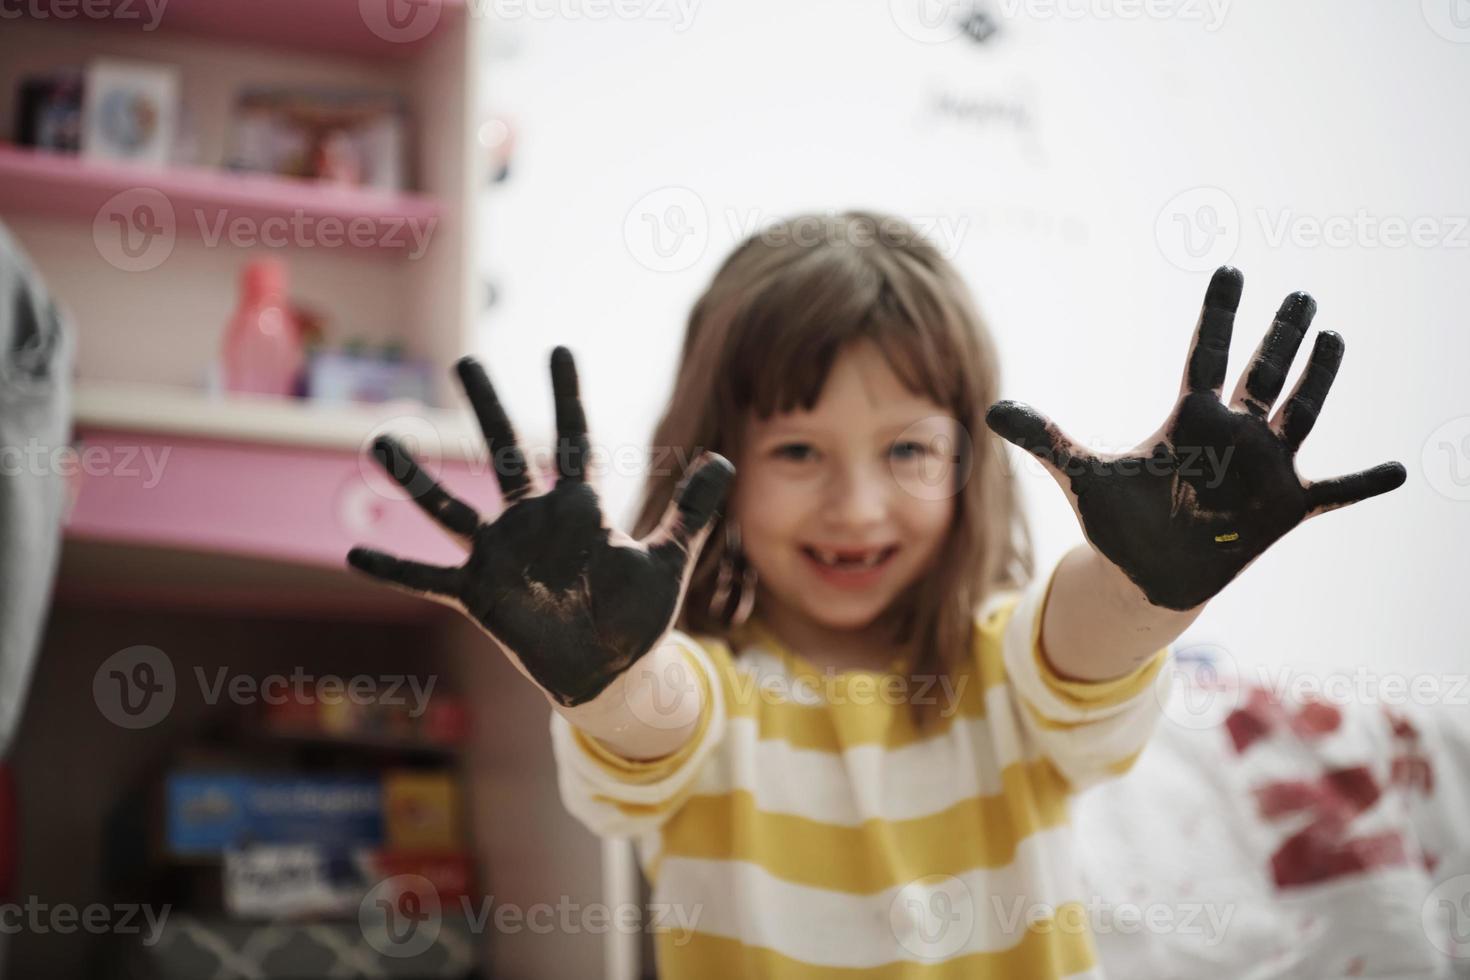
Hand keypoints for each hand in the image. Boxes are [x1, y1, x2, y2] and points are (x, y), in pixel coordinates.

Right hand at [346, 347, 734, 706]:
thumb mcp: (668, 562)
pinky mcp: (480, 595)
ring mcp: (501, 556)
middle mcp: (533, 523)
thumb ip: (691, 513)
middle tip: (466, 362)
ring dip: (417, 479)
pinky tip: (355, 554)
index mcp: (580, 510)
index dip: (567, 398)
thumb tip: (724, 458)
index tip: (559, 351)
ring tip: (381, 443)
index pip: (571, 441)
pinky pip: (430, 576)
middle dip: (488, 409)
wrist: (612, 675)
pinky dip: (395, 567)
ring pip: (451, 507)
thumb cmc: (639, 618)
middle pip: (504, 454)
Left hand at [985, 266, 1405, 610]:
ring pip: (1301, 412)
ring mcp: (1264, 468)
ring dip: (1319, 378)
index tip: (1229, 269)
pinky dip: (1366, 483)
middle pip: (1263, 371)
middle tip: (1300, 294)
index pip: (1205, 352)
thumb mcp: (1079, 476)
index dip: (1218, 313)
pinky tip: (1401, 470)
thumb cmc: (1117, 521)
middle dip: (1281, 334)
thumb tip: (990, 409)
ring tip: (1335, 336)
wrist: (1145, 576)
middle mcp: (1233, 433)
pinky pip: (1336, 492)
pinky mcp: (1285, 508)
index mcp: (1189, 418)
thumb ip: (1044, 438)